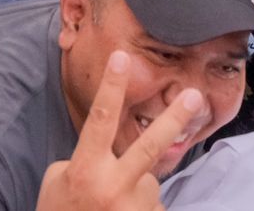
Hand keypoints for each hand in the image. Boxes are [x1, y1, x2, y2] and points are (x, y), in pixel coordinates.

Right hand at [35, 51, 203, 210]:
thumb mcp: (58, 181)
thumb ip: (88, 159)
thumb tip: (117, 151)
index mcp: (85, 170)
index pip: (100, 120)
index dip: (112, 87)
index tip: (123, 57)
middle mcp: (112, 188)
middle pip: (149, 147)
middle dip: (174, 119)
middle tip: (194, 95)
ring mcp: (133, 209)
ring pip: (148, 182)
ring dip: (135, 190)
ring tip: (111, 207)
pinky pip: (151, 206)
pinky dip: (139, 210)